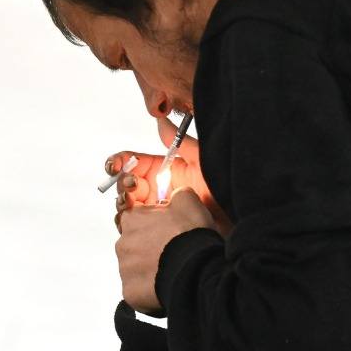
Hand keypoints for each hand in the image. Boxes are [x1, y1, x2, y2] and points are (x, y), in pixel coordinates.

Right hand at [106, 116, 229, 232]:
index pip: (135, 162)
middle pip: (126, 184)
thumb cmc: (223, 189)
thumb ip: (178, 142)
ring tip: (130, 202)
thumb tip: (160, 118)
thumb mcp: (200, 161)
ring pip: (127, 206)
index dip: (120, 161)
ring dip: (122, 202)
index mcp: (166, 171)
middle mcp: (159, 191)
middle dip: (122, 182)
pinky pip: (135, 228)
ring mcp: (158, 213)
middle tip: (130, 184)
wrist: (236, 221)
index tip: (114, 165)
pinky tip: (134, 220)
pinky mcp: (158, 232)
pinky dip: (128, 224)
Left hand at [116, 189, 217, 313]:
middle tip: (170, 254)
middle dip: (148, 250)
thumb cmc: (190, 234)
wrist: (193, 269)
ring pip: (134, 269)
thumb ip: (179, 195)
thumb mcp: (190, 203)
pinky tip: (166, 287)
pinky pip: (137, 291)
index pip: (136, 220)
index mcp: (132, 219)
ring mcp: (124, 270)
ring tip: (170, 272)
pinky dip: (148, 291)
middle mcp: (122, 243)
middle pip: (133, 245)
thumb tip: (176, 195)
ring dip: (148, 270)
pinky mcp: (129, 292)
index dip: (153, 226)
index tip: (168, 233)